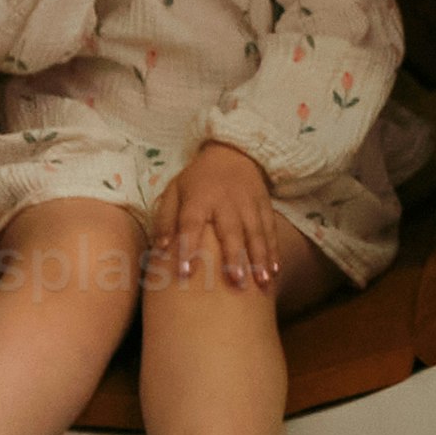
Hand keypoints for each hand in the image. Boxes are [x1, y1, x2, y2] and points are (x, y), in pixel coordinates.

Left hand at [152, 139, 292, 295]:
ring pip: (255, 233)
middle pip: (230, 231)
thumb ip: (165, 219)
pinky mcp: (264, 205)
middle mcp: (225, 201)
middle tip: (236, 282)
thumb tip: (160, 249)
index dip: (188, 249)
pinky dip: (273, 250)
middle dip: (234, 257)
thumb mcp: (174, 191)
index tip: (185, 274)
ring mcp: (248, 203)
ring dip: (259, 258)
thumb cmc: (197, 180)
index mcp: (198, 198)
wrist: (232, 151)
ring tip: (263, 283)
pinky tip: (275, 271)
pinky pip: (270, 230)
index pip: (191, 224)